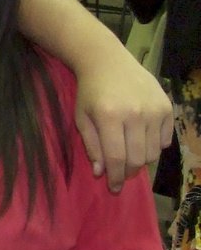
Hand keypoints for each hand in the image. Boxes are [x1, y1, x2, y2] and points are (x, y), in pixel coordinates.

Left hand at [74, 57, 171, 191]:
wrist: (108, 61)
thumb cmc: (90, 92)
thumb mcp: (81, 118)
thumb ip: (91, 145)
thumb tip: (101, 172)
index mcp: (110, 117)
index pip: (117, 158)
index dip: (116, 177)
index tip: (114, 188)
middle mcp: (135, 113)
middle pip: (138, 158)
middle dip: (129, 172)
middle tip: (121, 175)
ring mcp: (154, 109)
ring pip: (153, 152)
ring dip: (142, 161)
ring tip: (129, 157)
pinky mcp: (167, 107)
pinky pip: (165, 139)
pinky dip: (155, 147)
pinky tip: (142, 140)